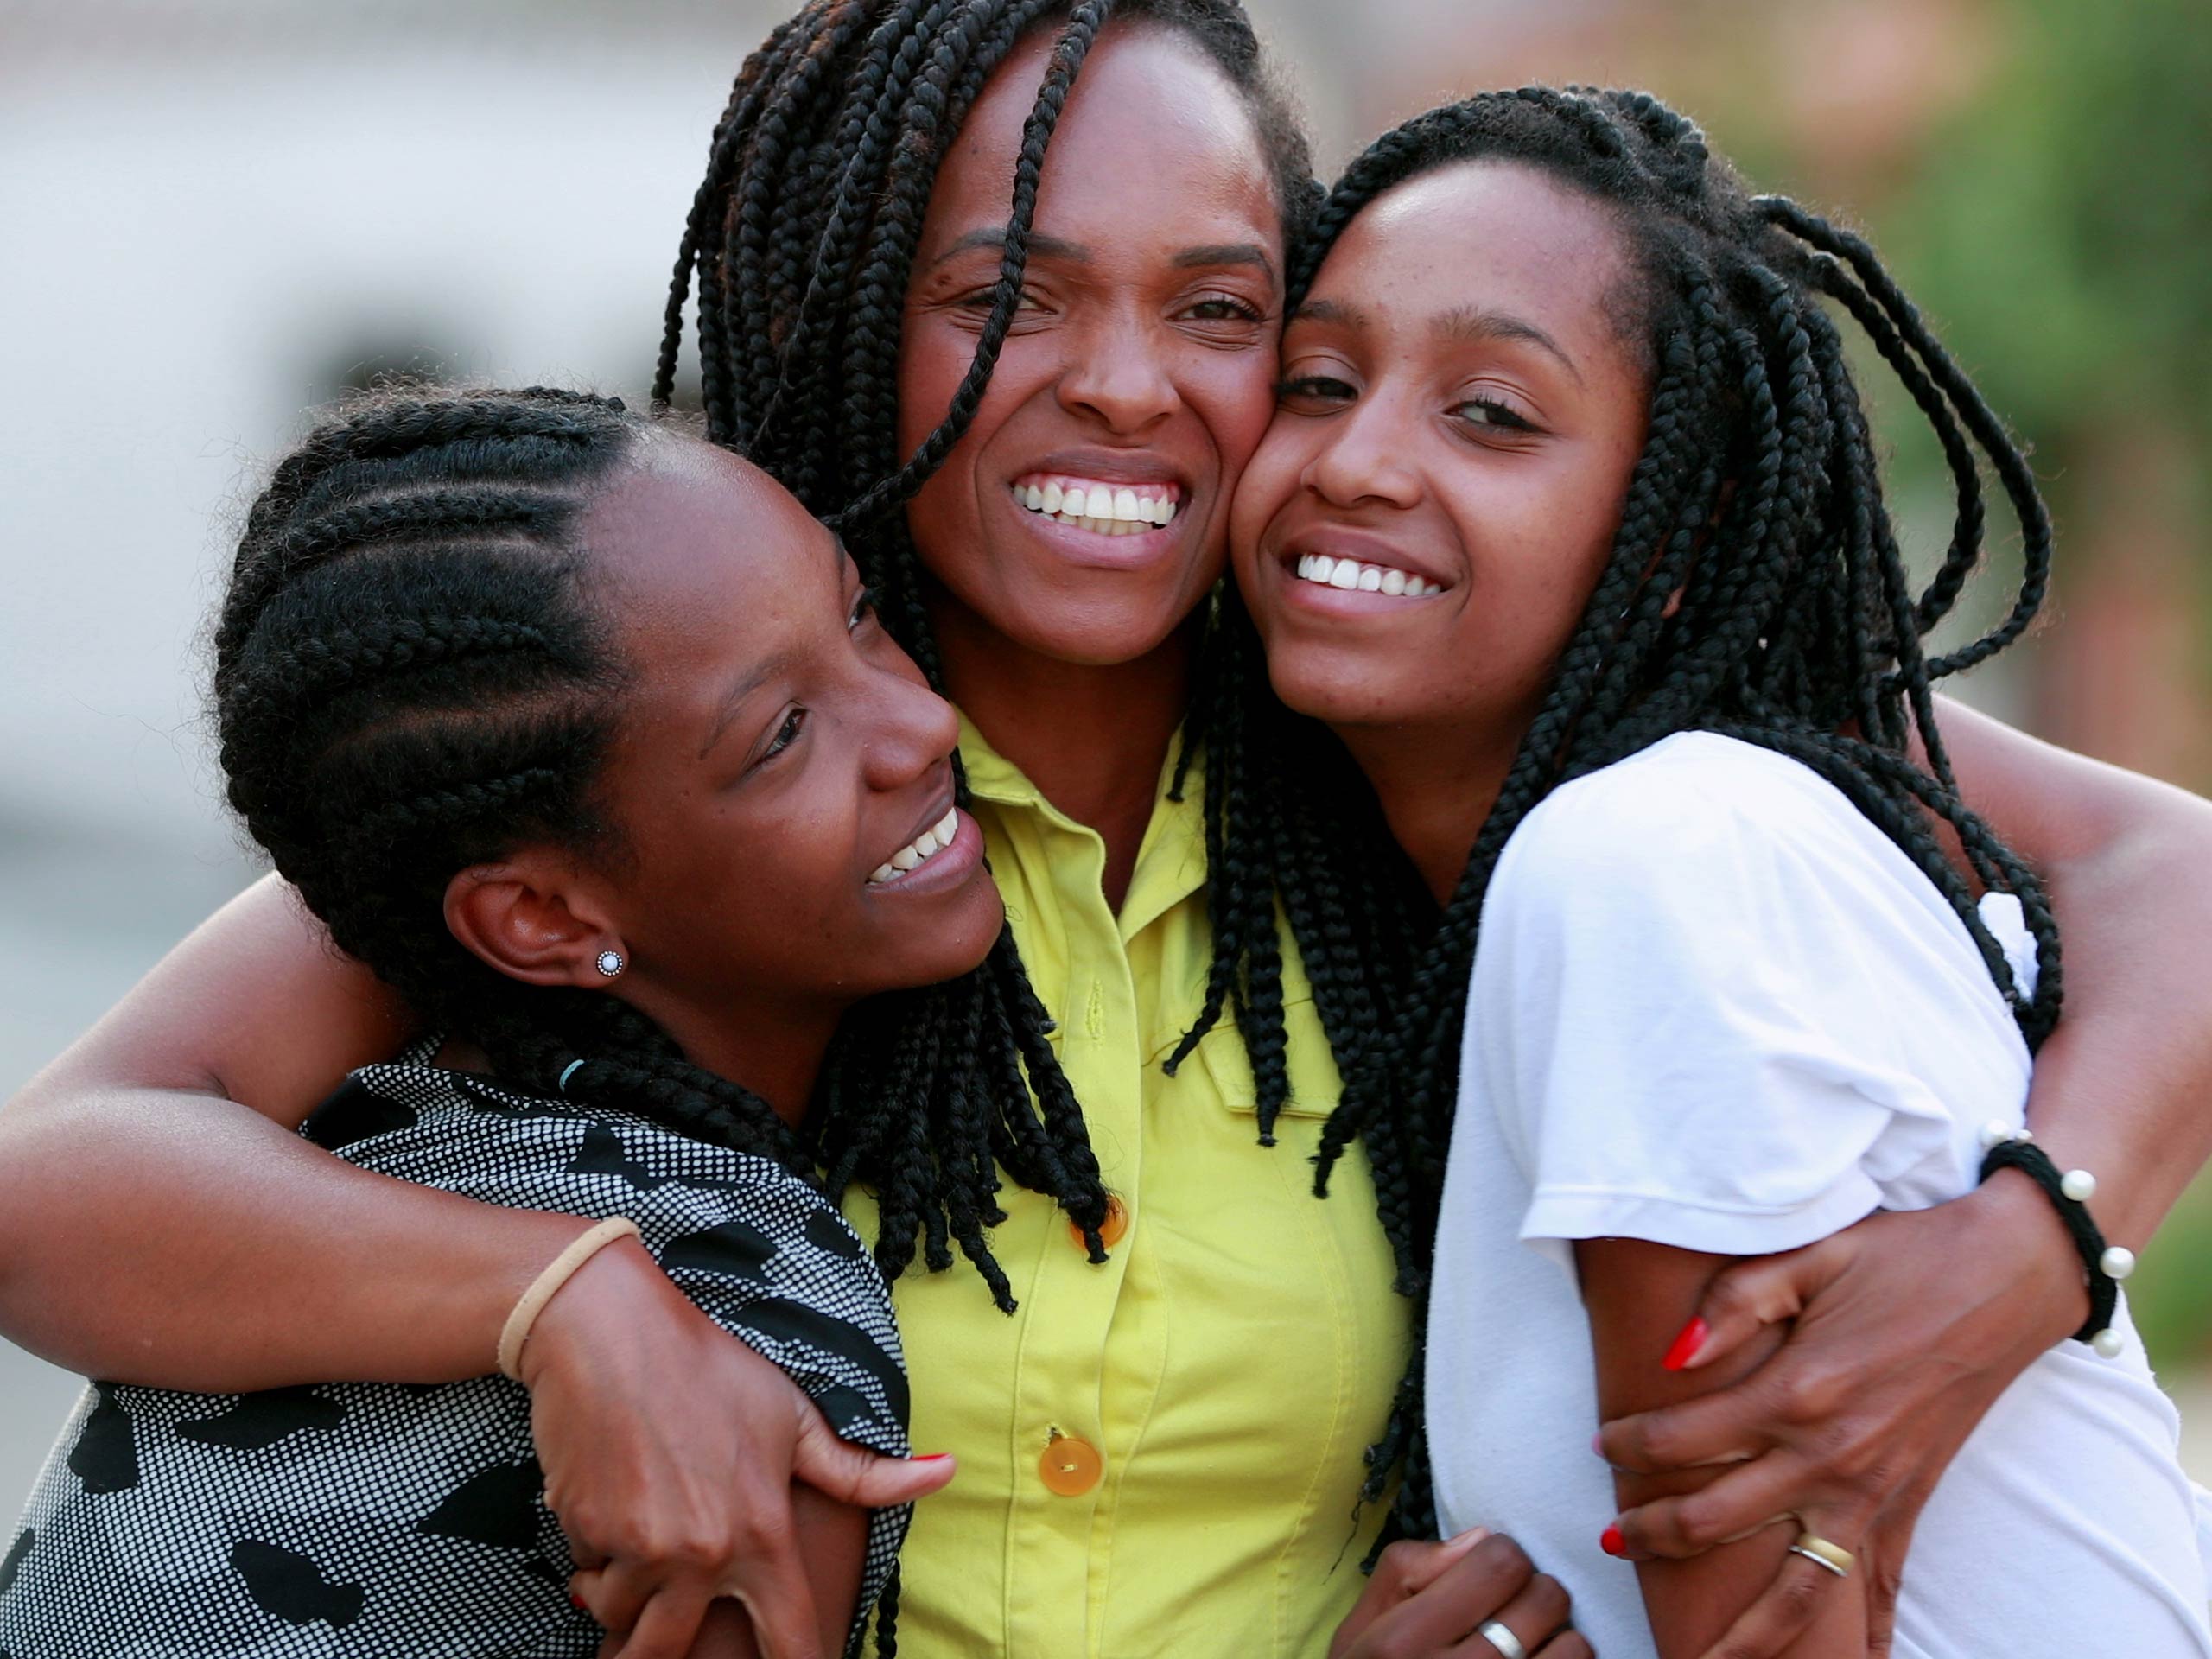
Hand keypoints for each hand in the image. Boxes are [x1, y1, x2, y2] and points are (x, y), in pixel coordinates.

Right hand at [518, 1237, 954, 1658]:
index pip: (790, 1639)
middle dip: (661, 1653)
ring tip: (636, 1553)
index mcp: (763, 1533)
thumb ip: (861, 1470)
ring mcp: (641, 1549)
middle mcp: (704, 1554)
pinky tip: (610, 1509)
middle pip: (669, 1658)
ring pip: (622, 1622)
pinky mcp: (588, 1533)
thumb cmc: (710, 1368)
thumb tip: (946, 1470)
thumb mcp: (794, 1416)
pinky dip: (596, 1560)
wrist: (610, 1333)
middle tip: (664, 1621)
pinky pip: (588, 1575)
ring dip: (623, 1600)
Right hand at [1330, 1529, 1588, 1658]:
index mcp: (1406, 1639)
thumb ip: (1408, 1570)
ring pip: (1573, 1645)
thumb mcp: (1361, 1627)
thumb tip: (1479, 1539)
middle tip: (1509, 1608)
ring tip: (1526, 1643)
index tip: (1487, 1574)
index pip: (1499, 1563)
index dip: (1499, 1557)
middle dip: (1531, 1592)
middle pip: (1544, 1597)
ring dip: (1555, 1636)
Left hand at [1595, 1174, 2081, 1655]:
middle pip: (1715, 1521)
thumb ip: (1735, 1303)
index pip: (1680, 1441)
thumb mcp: (1812, 1254)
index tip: (1601, 1444)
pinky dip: (1857, 1634)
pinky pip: (1877, 1587)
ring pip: (1796, 1590)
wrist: (2010, 1276)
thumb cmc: (1905, 1257)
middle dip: (1652, 1533)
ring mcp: (1874, 1490)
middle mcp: (1831, 1457)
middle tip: (1612, 1538)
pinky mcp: (1910, 1503)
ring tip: (1696, 1658)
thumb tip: (1673, 1355)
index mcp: (1796, 1393)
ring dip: (1743, 1630)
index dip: (1627, 1445)